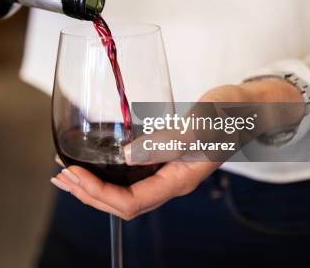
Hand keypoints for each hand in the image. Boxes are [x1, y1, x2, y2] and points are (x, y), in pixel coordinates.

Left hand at [51, 79, 303, 219]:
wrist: (249, 106)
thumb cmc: (230, 114)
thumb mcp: (201, 124)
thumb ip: (168, 142)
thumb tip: (127, 157)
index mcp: (178, 180)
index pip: (131, 202)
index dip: (99, 193)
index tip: (74, 174)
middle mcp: (169, 181)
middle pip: (122, 203)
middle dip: (88, 193)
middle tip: (60, 175)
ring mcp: (166, 171)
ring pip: (123, 190)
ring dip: (92, 184)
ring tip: (65, 172)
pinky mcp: (162, 157)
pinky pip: (128, 173)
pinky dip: (105, 169)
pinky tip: (91, 159)